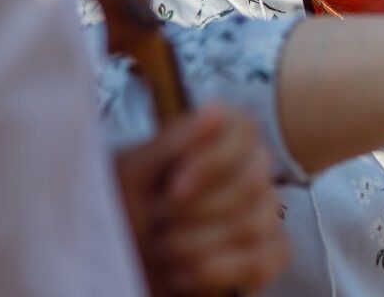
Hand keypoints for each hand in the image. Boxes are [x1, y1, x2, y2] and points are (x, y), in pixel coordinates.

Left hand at [115, 106, 287, 295]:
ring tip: (161, 249)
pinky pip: (263, 262)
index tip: (174, 186)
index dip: (213, 161)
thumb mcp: (133, 175)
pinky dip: (216, 271)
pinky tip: (182, 273)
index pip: (244, 131)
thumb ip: (173, 143)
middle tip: (157, 220)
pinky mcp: (267, 255)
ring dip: (195, 243)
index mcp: (218, 138)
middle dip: (195, 210)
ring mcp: (263, 213)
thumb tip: (216, 109)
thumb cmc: (122, 210)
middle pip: (252, 182)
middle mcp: (249, 170)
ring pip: (253, 224)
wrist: (116, 260)